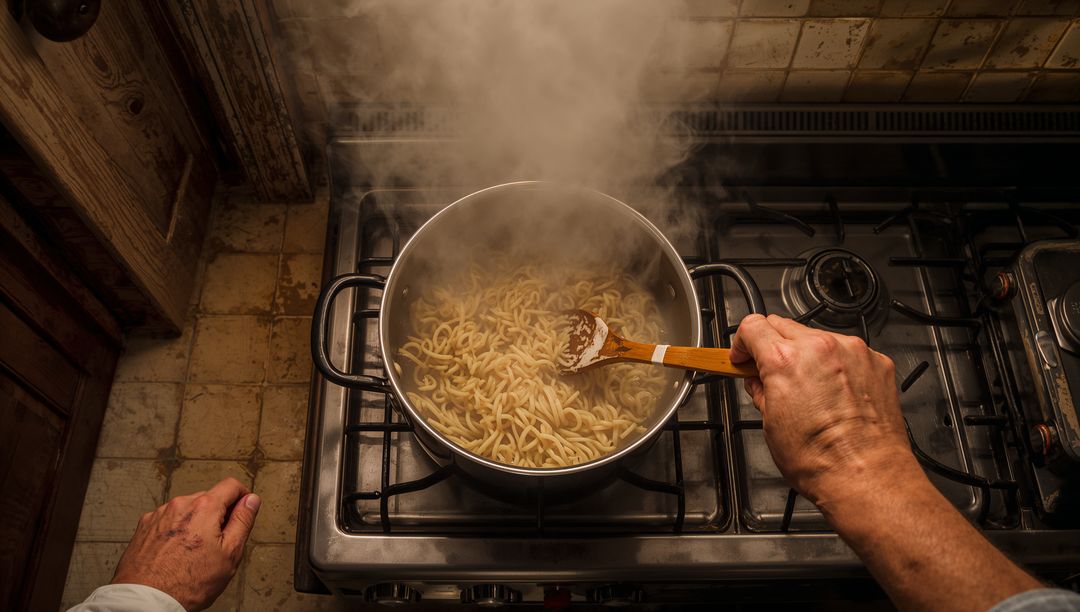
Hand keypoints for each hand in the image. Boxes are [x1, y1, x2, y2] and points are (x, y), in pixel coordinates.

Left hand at [111, 478, 260, 611]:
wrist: (147, 600)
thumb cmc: (188, 583)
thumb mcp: (230, 553)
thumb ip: (243, 521)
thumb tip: (251, 500)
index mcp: (204, 507)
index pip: (231, 485)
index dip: (243, 496)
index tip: (244, 508)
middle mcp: (180, 505)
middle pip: (208, 498)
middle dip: (217, 515)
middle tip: (219, 542)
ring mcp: (159, 515)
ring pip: (187, 511)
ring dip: (195, 523)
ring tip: (193, 552)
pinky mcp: (144, 527)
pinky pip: (168, 521)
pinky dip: (175, 531)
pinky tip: (176, 553)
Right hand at [730, 314, 917, 506]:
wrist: (867, 475)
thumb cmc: (822, 459)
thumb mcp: (771, 424)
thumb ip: (761, 391)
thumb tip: (758, 382)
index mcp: (786, 359)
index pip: (752, 326)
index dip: (742, 343)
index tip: (744, 356)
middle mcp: (820, 347)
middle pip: (783, 326)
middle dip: (773, 346)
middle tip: (771, 373)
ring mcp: (852, 352)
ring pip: (818, 337)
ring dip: (807, 355)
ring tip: (809, 390)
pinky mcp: (876, 362)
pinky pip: (848, 352)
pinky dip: (837, 366)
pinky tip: (835, 394)